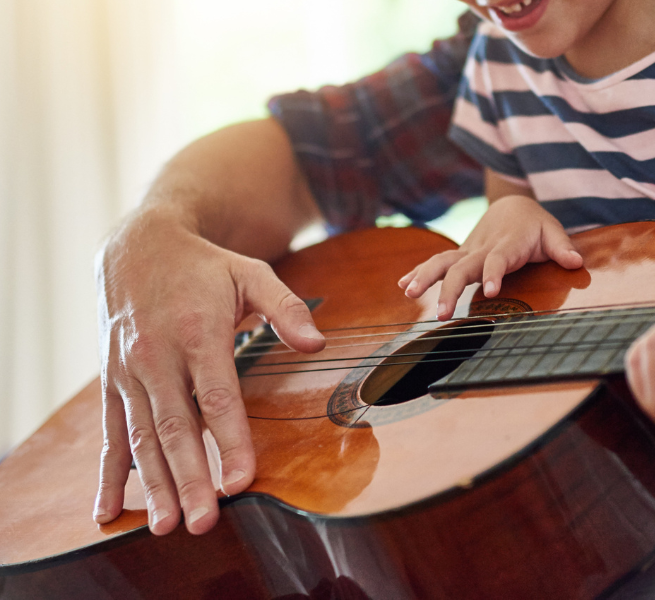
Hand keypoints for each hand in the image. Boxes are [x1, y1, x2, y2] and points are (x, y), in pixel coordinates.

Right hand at [93, 210, 324, 534]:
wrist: (139, 246)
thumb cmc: (205, 266)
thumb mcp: (251, 273)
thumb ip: (286, 308)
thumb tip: (316, 344)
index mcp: (197, 332)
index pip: (218, 396)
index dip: (229, 441)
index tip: (240, 481)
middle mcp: (158, 356)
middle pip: (177, 426)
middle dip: (190, 478)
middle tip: (203, 522)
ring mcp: (130, 372)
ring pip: (142, 436)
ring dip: (155, 484)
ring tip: (166, 524)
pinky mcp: (112, 382)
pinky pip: (111, 432)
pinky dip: (110, 472)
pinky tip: (109, 508)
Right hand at [398, 195, 582, 319]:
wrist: (512, 206)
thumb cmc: (535, 225)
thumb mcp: (553, 232)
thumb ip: (563, 247)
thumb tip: (576, 263)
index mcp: (507, 244)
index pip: (498, 260)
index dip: (494, 273)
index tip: (491, 291)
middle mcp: (483, 247)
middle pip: (462, 266)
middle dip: (449, 288)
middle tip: (442, 313)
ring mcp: (468, 251)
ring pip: (442, 261)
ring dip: (425, 277)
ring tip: (409, 294)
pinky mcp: (459, 256)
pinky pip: (436, 262)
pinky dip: (418, 272)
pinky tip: (402, 285)